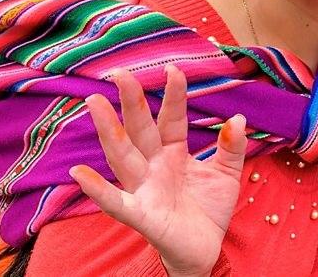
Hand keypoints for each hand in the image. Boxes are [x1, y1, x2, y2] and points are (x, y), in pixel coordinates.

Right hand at [70, 66, 246, 276]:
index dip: (172, 95)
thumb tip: (238, 117)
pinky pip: (117, 202)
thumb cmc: (209, 209)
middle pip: (139, 130)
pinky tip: (80, 174)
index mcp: (173, 153)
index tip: (172, 68)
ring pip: (123, 156)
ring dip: (108, 131)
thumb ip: (232, 146)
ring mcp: (145, 189)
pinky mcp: (142, 215)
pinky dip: (98, 190)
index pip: (171, 118)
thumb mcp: (227, 173)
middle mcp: (154, 166)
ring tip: (94, 104)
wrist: (205, 249)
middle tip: (118, 73)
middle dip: (130, 102)